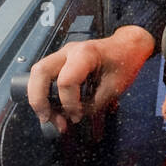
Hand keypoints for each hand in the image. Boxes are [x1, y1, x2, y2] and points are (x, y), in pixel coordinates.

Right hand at [26, 25, 154, 133]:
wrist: (127, 47)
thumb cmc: (124, 63)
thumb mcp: (114, 88)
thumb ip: (93, 104)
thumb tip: (73, 117)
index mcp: (85, 54)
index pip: (66, 81)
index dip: (69, 104)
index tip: (77, 116)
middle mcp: (69, 51)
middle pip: (40, 72)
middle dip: (38, 99)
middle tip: (47, 119)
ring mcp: (63, 54)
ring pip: (38, 73)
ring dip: (38, 98)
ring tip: (50, 118)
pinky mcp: (61, 61)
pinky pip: (45, 77)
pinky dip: (44, 94)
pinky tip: (54, 109)